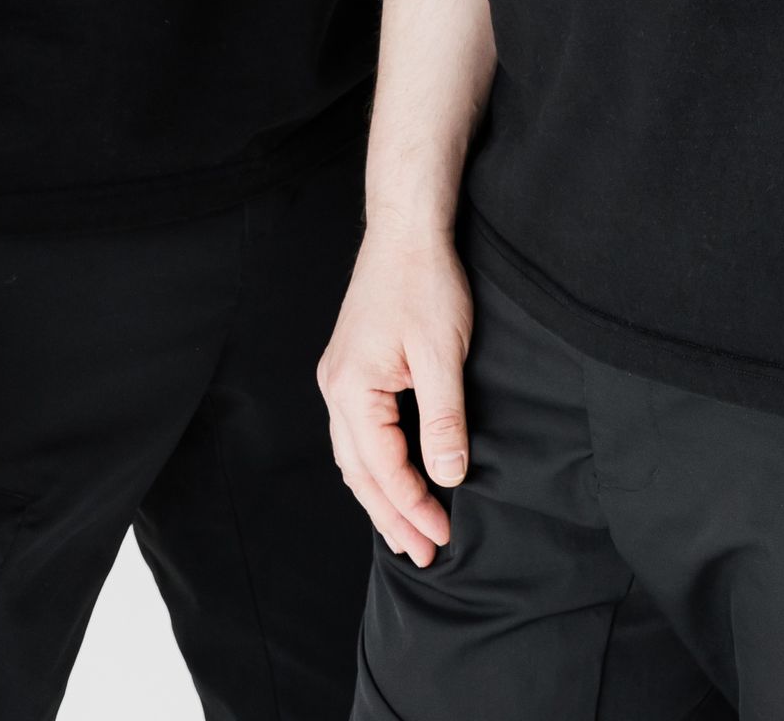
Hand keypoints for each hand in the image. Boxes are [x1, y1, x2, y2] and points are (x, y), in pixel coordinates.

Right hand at [317, 226, 472, 568]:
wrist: (406, 228)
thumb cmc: (424, 282)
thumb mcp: (443, 354)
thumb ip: (443, 420)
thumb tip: (448, 478)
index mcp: (352, 389)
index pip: (383, 469)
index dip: (414, 507)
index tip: (443, 536)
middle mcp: (335, 388)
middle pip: (359, 473)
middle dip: (391, 517)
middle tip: (424, 554)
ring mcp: (339, 377)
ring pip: (354, 457)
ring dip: (381, 496)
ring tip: (409, 531)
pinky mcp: (352, 367)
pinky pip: (357, 434)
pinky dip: (375, 466)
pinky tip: (394, 478)